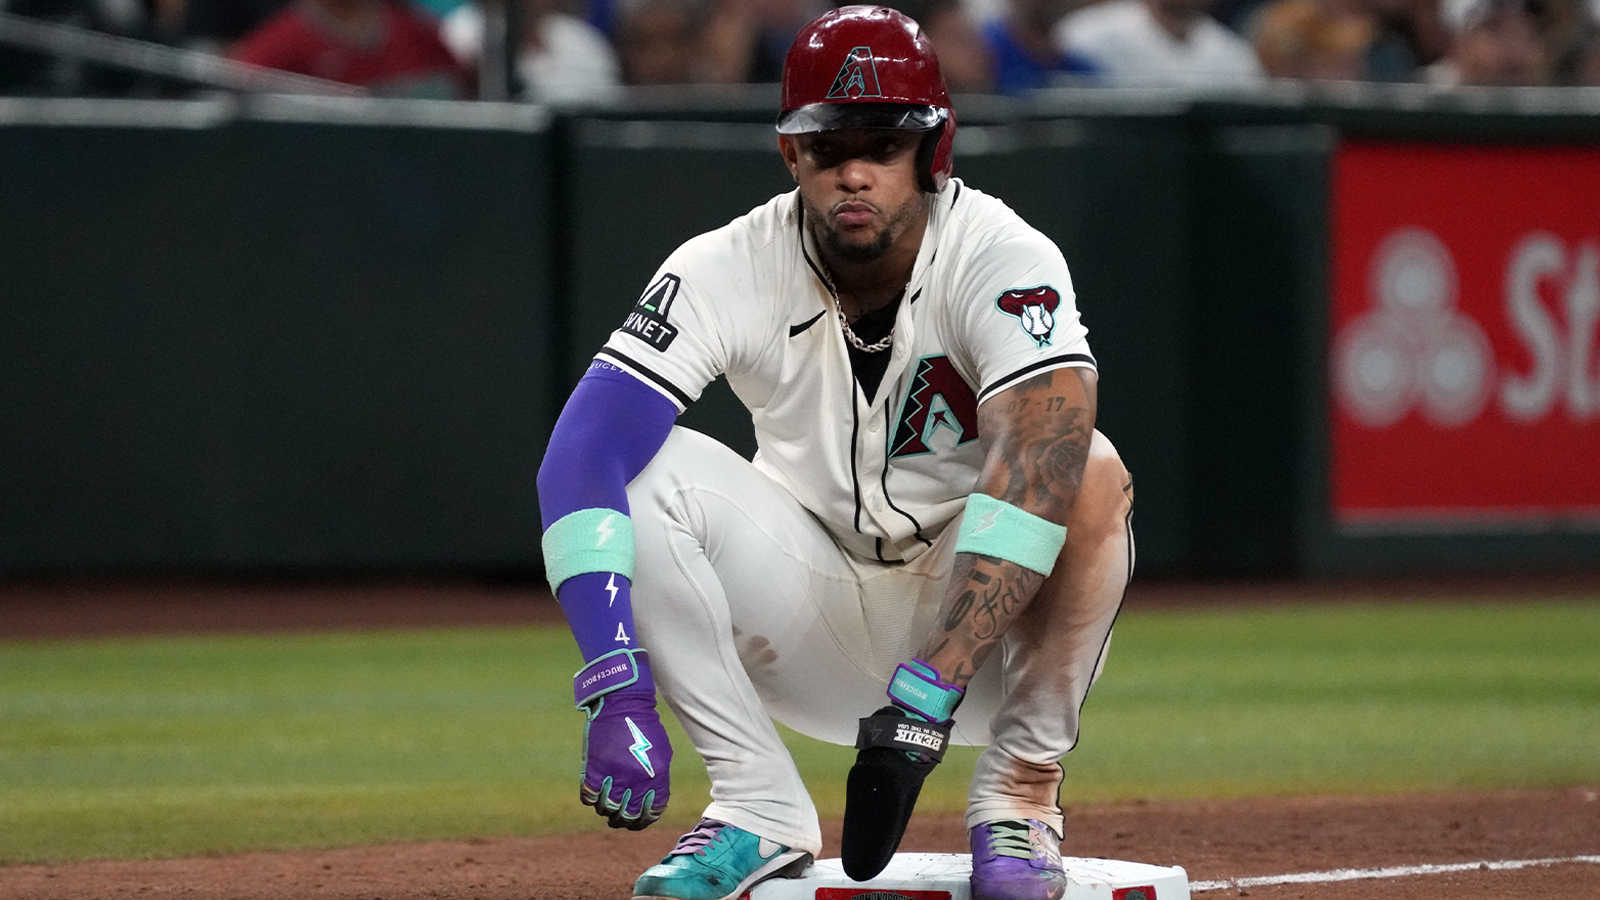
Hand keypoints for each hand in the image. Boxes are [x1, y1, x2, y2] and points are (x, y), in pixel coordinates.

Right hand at [581, 690, 670, 828]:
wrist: (623, 704)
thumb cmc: (645, 727)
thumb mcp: (662, 754)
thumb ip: (658, 779)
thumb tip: (651, 801)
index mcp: (657, 777)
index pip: (652, 812)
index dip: (645, 820)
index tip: (639, 820)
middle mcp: (636, 781)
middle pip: (627, 815)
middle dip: (623, 820)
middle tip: (619, 819)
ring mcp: (614, 776)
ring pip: (607, 809)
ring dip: (606, 811)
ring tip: (606, 808)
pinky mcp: (594, 769)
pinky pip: (589, 797)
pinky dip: (591, 799)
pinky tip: (594, 795)